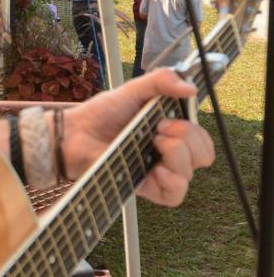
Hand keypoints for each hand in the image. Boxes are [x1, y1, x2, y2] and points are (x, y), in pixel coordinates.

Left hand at [63, 69, 214, 205]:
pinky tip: (157, 169)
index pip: (202, 140)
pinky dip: (173, 182)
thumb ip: (160, 81)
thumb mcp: (132, 90)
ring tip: (152, 142)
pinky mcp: (144, 188)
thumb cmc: (100, 114)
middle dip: (188, 138)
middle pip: (203, 156)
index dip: (194, 129)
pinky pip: (174, 195)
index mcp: (170, 133)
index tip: (166, 117)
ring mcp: (156, 172)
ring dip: (177, 154)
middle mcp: (167, 154)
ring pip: (190, 174)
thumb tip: (191, 88)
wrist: (74, 133)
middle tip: (159, 128)